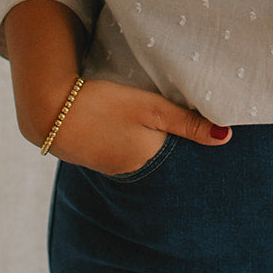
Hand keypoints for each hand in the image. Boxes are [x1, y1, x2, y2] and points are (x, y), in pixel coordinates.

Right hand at [38, 79, 231, 173]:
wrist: (46, 110)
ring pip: (138, 149)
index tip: (196, 125)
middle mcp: (130, 168)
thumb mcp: (150, 108)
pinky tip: (120, 124)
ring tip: (143, 120)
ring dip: (143, 137)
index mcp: (148, 158)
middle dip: (166, 141)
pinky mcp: (92, 155)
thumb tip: (226, 137)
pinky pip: (118, 148)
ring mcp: (109, 165)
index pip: (179, 150)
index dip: (187, 138)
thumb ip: (188, 122)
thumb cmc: (102, 104)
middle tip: (168, 119)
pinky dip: (123, 137)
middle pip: (159, 151)